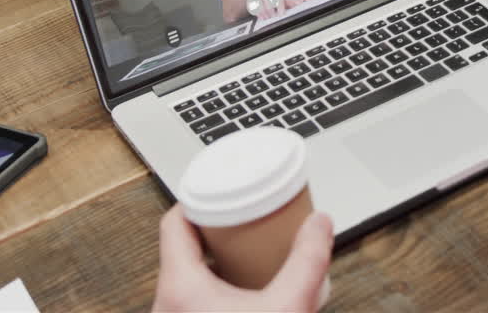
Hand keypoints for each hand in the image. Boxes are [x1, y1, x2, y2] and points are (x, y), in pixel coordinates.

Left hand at [153, 204, 332, 312]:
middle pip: (182, 249)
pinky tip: (244, 292)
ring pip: (188, 279)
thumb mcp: (291, 307)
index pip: (174, 223)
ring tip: (248, 250)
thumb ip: (309, 261)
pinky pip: (194, 303)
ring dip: (216, 261)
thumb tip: (320, 223)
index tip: (223, 186)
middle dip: (216, 228)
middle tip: (244, 216)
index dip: (199, 197)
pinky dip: (216, 289)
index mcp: (179, 288)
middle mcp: (166, 307)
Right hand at [242, 0, 297, 18]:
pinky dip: (255, 10)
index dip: (279, 4)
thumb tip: (293, 4)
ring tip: (267, 17)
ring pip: (258, 2)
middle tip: (274, 16)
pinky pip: (251, 2)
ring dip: (263, 12)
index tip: (281, 13)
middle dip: (271, 11)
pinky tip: (259, 15)